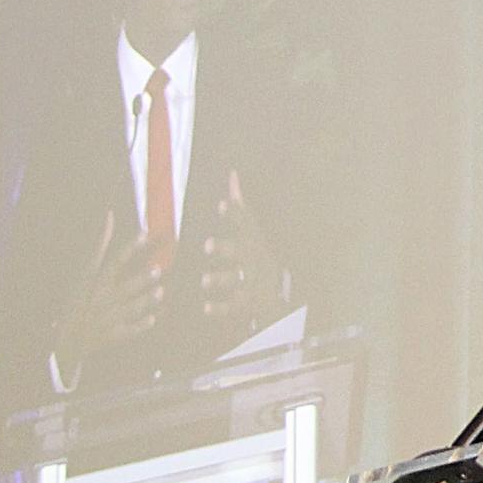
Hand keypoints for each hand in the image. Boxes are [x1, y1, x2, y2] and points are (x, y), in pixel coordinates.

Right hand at [52, 210, 163, 378]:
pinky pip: (129, 330)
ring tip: (160, 293)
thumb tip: (110, 217)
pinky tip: (153, 319)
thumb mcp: (86, 275)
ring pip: (129, 308)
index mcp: (96, 283)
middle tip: (157, 270)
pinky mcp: (114, 335)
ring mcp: (108, 318)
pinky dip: (140, 325)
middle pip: (124, 286)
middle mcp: (103, 299)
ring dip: (144, 301)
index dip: (130, 247)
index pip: (114, 261)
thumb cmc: (82, 301)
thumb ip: (101, 248)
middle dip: (140, 279)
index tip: (145, 233)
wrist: (69, 341)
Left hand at [201, 170, 285, 325]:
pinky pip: (233, 307)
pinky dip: (220, 308)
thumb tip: (232, 174)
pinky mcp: (247, 303)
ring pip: (236, 279)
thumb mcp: (252, 230)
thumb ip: (239, 206)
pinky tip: (206, 308)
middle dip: (224, 248)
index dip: (233, 214)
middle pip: (240, 252)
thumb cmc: (256, 255)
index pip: (244, 224)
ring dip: (221, 279)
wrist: (277, 293)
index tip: (220, 204)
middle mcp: (252, 259)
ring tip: (205, 280)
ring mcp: (251, 281)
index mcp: (251, 240)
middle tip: (207, 245)